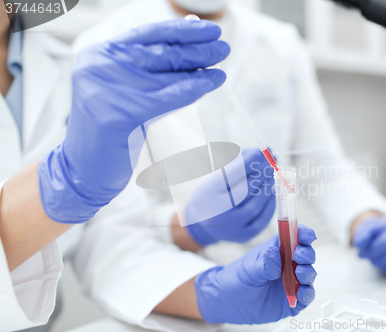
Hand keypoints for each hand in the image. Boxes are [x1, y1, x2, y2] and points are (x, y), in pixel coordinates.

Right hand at [38, 20, 229, 222]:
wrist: (84, 169)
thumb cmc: (110, 133)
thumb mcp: (127, 92)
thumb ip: (153, 71)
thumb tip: (192, 49)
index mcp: (100, 55)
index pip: (147, 34)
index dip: (181, 30)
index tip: (207, 30)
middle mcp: (100, 65)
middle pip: (160, 52)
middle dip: (196, 49)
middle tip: (222, 48)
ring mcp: (107, 87)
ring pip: (167, 74)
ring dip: (200, 68)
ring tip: (220, 66)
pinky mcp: (120, 112)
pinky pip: (168, 97)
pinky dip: (193, 88)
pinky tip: (210, 82)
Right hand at [185, 148, 275, 245]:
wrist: (201, 224)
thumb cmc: (211, 194)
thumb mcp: (215, 176)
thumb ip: (237, 164)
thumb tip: (261, 153)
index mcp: (207, 194)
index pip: (231, 175)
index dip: (250, 162)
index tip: (263, 151)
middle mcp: (217, 213)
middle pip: (245, 191)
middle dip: (261, 174)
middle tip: (271, 162)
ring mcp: (230, 227)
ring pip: (254, 206)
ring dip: (267, 188)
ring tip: (272, 176)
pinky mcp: (242, 237)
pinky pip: (261, 221)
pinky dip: (270, 205)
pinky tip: (272, 193)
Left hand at [195, 225, 316, 323]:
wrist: (230, 302)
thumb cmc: (238, 279)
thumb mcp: (248, 269)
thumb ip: (263, 264)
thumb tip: (275, 253)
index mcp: (279, 249)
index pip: (296, 237)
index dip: (304, 234)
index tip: (307, 236)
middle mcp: (289, 263)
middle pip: (306, 254)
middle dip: (306, 253)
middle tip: (299, 255)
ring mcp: (293, 281)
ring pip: (309, 274)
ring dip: (308, 272)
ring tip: (299, 273)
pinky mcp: (295, 299)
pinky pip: (307, 295)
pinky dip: (307, 293)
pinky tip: (301, 292)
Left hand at [353, 218, 385, 278]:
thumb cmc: (379, 231)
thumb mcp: (368, 228)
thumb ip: (362, 234)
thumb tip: (359, 244)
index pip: (384, 243)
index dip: (370, 251)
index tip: (361, 252)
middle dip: (374, 259)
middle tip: (366, 256)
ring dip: (380, 264)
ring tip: (375, 257)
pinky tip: (385, 261)